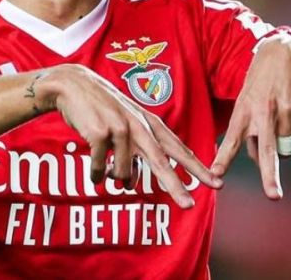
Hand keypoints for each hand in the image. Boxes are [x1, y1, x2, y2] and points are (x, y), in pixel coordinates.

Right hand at [30, 64, 222, 207]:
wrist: (73, 85)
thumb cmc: (101, 108)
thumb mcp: (125, 125)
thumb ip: (135, 151)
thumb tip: (133, 184)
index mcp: (149, 123)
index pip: (178, 150)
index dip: (198, 168)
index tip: (217, 183)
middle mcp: (139, 126)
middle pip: (161, 163)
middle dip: (176, 186)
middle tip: (190, 205)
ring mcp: (120, 129)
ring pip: (123, 174)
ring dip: (115, 180)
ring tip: (107, 175)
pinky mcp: (100, 134)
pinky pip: (100, 170)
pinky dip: (97, 176)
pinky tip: (94, 174)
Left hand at [210, 35, 290, 199]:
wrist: (287, 52)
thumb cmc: (261, 83)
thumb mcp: (246, 100)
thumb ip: (248, 130)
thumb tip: (259, 160)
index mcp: (244, 109)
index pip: (231, 139)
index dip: (223, 158)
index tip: (215, 175)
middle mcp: (264, 110)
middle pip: (268, 150)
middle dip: (270, 176)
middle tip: (274, 196)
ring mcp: (286, 107)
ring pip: (288, 146)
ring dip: (284, 142)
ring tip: (279, 115)